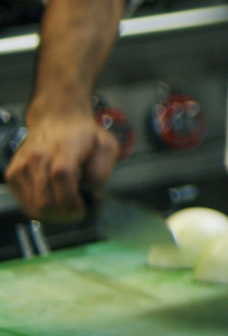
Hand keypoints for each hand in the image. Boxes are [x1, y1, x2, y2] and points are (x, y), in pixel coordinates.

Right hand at [5, 101, 118, 219]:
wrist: (56, 120)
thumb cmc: (84, 136)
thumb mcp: (106, 145)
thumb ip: (102, 167)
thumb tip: (89, 186)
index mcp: (64, 146)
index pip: (61, 175)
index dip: (71, 199)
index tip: (83, 208)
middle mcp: (38, 155)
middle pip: (45, 199)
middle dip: (65, 214)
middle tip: (77, 213)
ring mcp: (22, 165)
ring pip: (34, 206)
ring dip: (53, 215)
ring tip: (67, 210)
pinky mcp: (13, 174)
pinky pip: (25, 204)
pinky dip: (40, 210)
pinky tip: (53, 204)